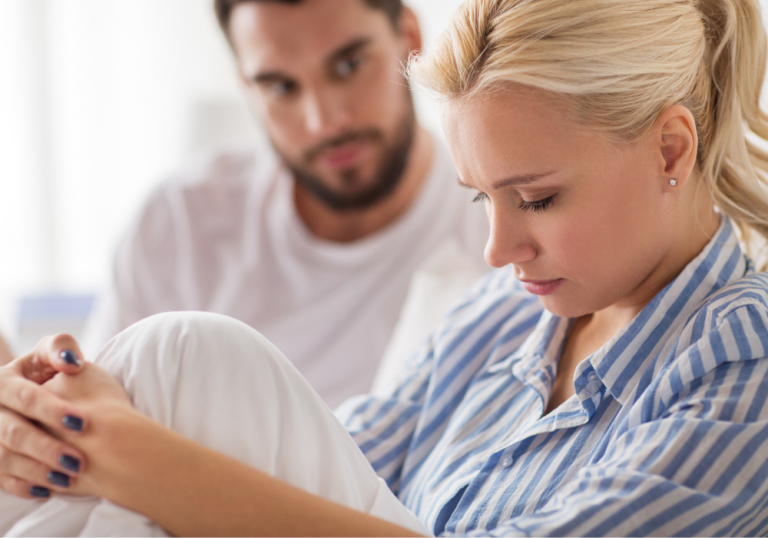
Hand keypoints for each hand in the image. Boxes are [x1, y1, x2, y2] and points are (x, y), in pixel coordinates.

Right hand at [0, 334, 90, 499]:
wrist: (30, 399)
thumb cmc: (48, 371)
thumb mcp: (49, 354)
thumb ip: (60, 348)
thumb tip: (73, 361)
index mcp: (3, 382)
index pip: (26, 397)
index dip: (53, 410)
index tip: (83, 422)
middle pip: (14, 432)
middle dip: (46, 447)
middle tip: (78, 460)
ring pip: (5, 459)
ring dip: (37, 471)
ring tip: (70, 478)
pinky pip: (1, 479)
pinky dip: (24, 486)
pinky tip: (50, 491)